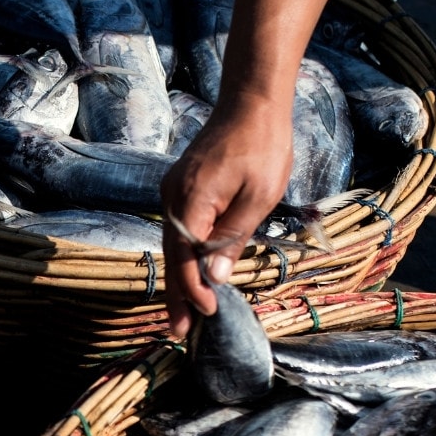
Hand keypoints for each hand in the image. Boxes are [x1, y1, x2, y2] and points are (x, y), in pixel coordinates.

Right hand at [160, 91, 294, 338]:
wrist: (251, 103)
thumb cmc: (262, 146)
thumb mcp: (259, 197)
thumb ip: (234, 238)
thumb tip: (216, 278)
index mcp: (191, 199)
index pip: (186, 255)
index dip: (194, 288)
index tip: (208, 312)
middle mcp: (173, 197)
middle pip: (172, 255)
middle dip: (177, 295)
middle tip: (179, 333)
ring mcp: (174, 191)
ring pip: (173, 245)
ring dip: (179, 280)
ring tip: (182, 314)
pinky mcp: (182, 188)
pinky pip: (178, 230)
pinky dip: (183, 256)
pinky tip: (191, 275)